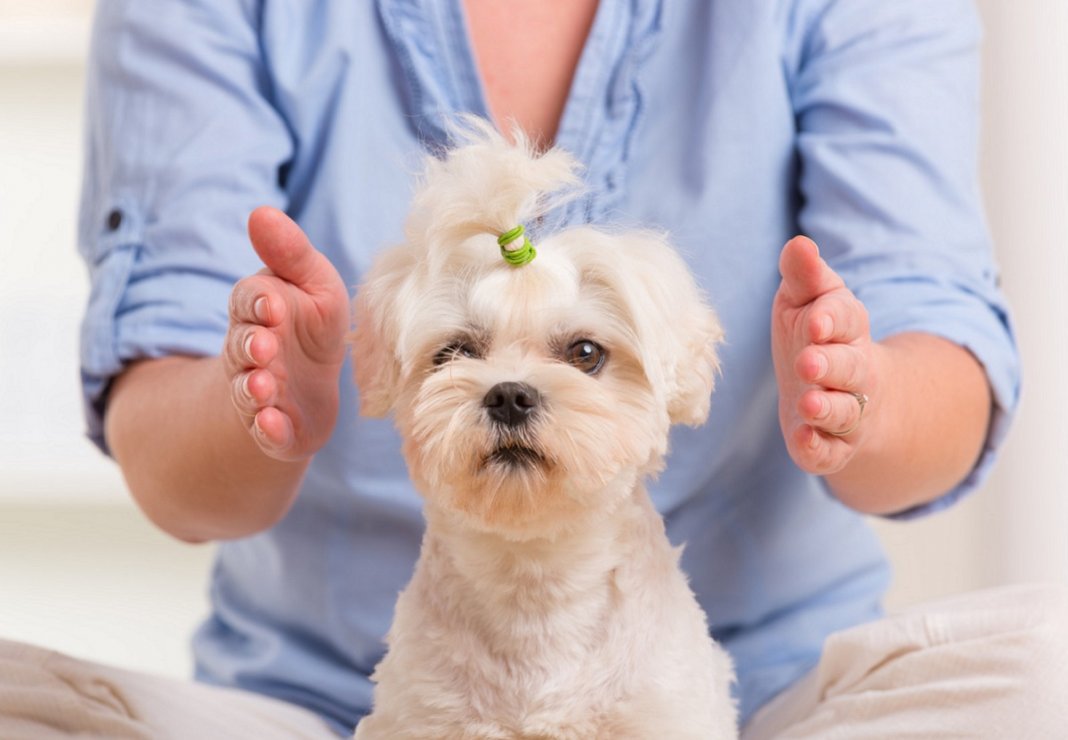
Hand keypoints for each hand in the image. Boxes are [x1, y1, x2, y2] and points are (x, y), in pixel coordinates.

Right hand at [223, 207, 349, 460]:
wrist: (308, 391)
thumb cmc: (311, 327)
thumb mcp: (314, 285)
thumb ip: (291, 254)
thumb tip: (261, 212)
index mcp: (260, 311)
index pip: (250, 301)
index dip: (259, 302)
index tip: (272, 302)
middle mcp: (251, 352)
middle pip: (242, 347)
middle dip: (251, 346)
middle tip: (264, 345)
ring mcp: (259, 392)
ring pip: (248, 390)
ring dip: (254, 388)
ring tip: (264, 387)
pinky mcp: (273, 428)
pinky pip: (265, 431)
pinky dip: (267, 429)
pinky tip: (272, 426)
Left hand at [771, 236, 881, 475]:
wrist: (840, 391)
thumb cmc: (815, 336)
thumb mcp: (806, 300)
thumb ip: (804, 276)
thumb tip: (798, 244)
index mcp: (847, 329)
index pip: (845, 319)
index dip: (831, 320)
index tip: (815, 319)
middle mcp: (854, 371)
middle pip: (850, 368)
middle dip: (831, 366)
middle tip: (808, 363)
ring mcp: (846, 411)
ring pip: (844, 412)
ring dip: (828, 409)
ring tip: (808, 404)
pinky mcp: (832, 445)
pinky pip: (830, 452)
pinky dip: (819, 448)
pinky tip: (803, 441)